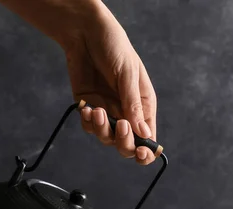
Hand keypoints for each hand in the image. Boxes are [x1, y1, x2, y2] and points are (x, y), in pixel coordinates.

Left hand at [0, 0, 157, 164]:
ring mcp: (107, 111)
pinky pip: (89, 126)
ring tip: (97, 110)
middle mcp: (126, 112)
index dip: (146, 150)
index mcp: (143, 105)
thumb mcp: (128, 74)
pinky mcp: (88, 107)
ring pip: (106, 138)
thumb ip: (133, 104)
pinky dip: (88, 121)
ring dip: (102, 129)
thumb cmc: (114, 47)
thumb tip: (143, 133)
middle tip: (120, 126)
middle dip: (123, 142)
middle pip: (127, 144)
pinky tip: (86, 107)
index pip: (148, 136)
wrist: (85, 32)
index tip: (141, 151)